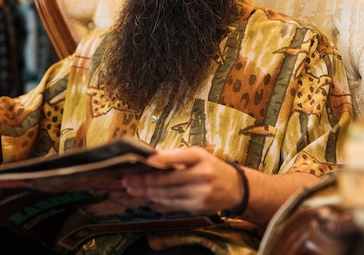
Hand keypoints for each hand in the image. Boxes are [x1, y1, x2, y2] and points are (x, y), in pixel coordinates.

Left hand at [121, 147, 243, 214]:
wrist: (236, 188)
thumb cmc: (211, 167)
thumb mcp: (198, 155)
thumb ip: (177, 156)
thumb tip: (152, 158)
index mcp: (201, 157)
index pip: (179, 157)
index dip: (162, 159)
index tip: (146, 160)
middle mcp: (202, 174)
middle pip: (169, 179)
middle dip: (145, 180)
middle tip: (128, 181)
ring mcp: (201, 193)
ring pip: (168, 193)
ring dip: (148, 192)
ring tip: (133, 189)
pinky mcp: (199, 207)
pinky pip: (174, 204)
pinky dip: (159, 201)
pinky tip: (148, 197)